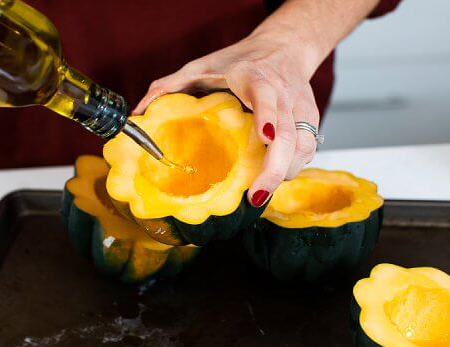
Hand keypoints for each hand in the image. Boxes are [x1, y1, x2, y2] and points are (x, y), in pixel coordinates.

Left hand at [134, 29, 320, 207]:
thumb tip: (139, 112)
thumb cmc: (239, 62)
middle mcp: (283, 94)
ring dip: (283, 173)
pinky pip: (306, 150)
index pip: (266, 95)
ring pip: (302, 146)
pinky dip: (291, 168)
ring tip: (260, 193)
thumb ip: (170, 86)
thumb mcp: (201, 66)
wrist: (283, 49)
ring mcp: (300, 109)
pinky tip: (273, 179)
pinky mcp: (310, 120)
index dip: (267, 116)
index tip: (265, 138)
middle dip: (274, 168)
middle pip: (289, 134)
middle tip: (255, 195)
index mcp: (255, 77)